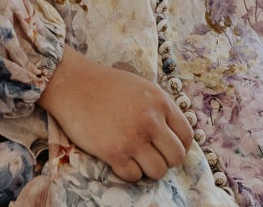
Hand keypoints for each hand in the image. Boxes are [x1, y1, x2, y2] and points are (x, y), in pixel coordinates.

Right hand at [38, 46, 191, 181]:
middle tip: (152, 157)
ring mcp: (134, 138)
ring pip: (158, 171)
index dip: (180, 147)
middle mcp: (152, 122)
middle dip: (166, 160)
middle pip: (176, 157)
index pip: (186, 136)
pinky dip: (129, 173)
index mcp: (162, 103)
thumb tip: (172, 132)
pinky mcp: (114, 153)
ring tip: (137, 160)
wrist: (75, 85)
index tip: (169, 149)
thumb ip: (160, 109)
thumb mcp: (144, 88)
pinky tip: (121, 161)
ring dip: (148, 170)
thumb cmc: (108, 85)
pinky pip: (133, 176)